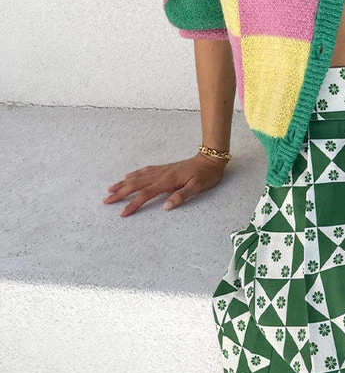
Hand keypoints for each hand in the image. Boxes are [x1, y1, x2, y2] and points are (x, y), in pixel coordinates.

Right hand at [103, 154, 228, 216]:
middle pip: (136, 184)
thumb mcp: (198, 188)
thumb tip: (166, 206)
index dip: (133, 204)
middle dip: (120, 193)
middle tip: (106, 201)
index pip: (146, 194)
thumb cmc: (205, 175)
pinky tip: (128, 176)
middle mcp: (161, 175)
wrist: (210, 159)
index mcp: (167, 181)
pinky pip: (145, 170)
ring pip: (138, 177)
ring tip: (110, 189)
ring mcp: (161, 170)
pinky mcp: (164, 168)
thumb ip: (181, 196)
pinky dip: (135, 174)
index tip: (122, 213)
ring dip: (123, 183)